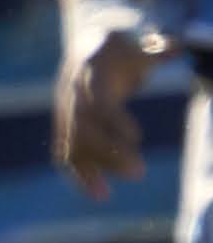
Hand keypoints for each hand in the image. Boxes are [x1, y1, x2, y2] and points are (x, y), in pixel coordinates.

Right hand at [64, 25, 171, 195]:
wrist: (87, 49)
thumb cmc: (122, 51)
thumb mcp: (138, 48)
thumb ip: (156, 51)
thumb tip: (178, 45)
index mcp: (90, 74)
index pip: (100, 101)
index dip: (114, 120)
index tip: (136, 138)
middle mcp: (72, 95)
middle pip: (85, 128)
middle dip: (107, 152)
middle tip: (138, 173)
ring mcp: (65, 111)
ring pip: (73, 144)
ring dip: (87, 171)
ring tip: (103, 196)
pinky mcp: (65, 126)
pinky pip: (67, 151)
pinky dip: (78, 173)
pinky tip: (95, 192)